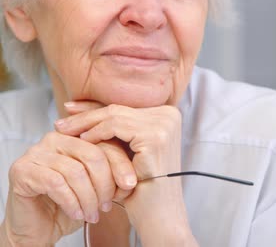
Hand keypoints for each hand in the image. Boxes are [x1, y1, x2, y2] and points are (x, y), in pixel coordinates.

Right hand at [1, 101, 135, 245]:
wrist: (39, 227)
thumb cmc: (71, 203)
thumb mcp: (97, 184)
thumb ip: (112, 170)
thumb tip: (137, 171)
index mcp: (75, 135)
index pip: (106, 142)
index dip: (121, 165)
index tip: (130, 185)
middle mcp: (54, 138)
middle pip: (92, 155)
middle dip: (105, 183)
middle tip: (108, 205)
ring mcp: (36, 152)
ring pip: (75, 171)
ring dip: (88, 197)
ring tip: (94, 214)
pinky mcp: (22, 170)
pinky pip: (56, 184)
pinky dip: (72, 202)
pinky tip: (78, 213)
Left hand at [54, 103, 197, 245]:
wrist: (159, 213)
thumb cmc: (142, 186)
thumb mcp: (127, 150)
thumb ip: (113, 130)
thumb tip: (77, 109)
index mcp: (168, 115)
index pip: (124, 106)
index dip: (95, 107)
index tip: (70, 110)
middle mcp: (170, 115)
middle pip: (119, 108)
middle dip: (86, 115)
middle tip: (60, 122)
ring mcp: (165, 124)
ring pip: (114, 115)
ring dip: (85, 123)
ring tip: (63, 131)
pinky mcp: (155, 136)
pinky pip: (116, 127)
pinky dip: (96, 133)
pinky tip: (82, 141)